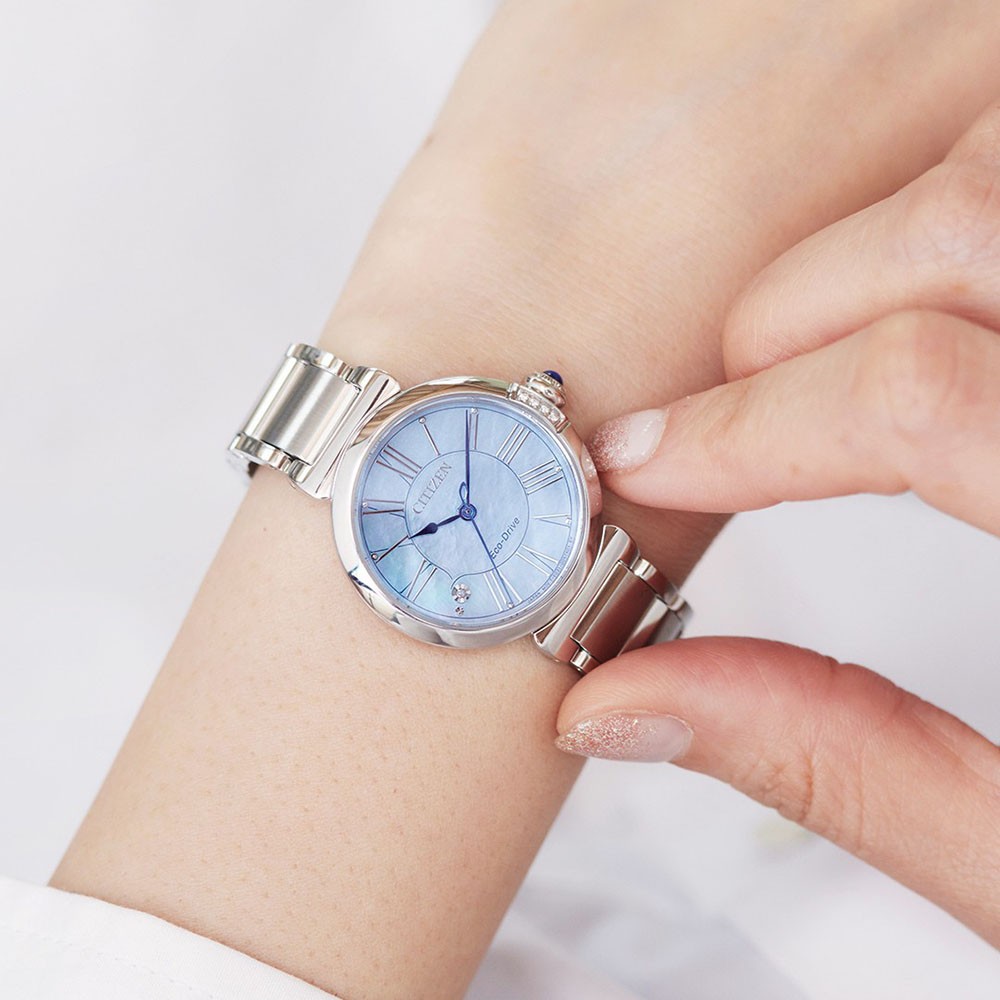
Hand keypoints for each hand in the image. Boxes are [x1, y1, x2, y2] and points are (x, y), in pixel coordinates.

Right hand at [556, 105, 999, 946]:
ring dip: (877, 242)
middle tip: (714, 418)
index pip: (919, 403)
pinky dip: (959, 211)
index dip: (744, 429)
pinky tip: (920, 288)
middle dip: (784, 323)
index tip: (647, 467)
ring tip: (804, 349)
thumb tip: (635, 699)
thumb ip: (843, 764)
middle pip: (963, 232)